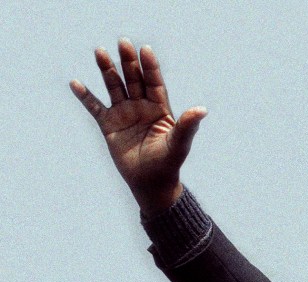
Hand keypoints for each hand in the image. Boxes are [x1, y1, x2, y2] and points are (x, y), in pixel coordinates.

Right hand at [71, 39, 204, 214]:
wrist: (151, 183)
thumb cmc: (168, 163)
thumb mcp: (178, 143)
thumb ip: (188, 125)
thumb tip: (202, 110)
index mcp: (160, 109)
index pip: (154, 83)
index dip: (150, 67)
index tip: (145, 50)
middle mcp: (142, 108)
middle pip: (134, 79)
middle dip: (128, 62)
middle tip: (123, 43)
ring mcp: (124, 115)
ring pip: (115, 87)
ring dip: (107, 71)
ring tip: (99, 52)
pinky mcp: (109, 126)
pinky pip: (95, 108)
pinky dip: (86, 97)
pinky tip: (76, 83)